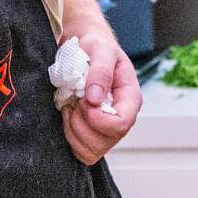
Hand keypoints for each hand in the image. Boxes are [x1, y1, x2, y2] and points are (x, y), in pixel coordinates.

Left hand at [58, 19, 140, 164]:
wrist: (84, 47)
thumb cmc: (95, 46)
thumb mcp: (100, 49)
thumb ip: (100, 71)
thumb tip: (95, 98)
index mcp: (130, 99)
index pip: (121, 125)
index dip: (98, 119)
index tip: (83, 100)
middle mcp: (121, 117)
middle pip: (106, 142)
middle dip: (82, 125)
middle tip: (75, 101)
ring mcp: (106, 128)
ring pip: (92, 151)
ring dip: (73, 130)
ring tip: (70, 106)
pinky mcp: (91, 133)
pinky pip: (81, 151)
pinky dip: (69, 136)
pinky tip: (68, 114)